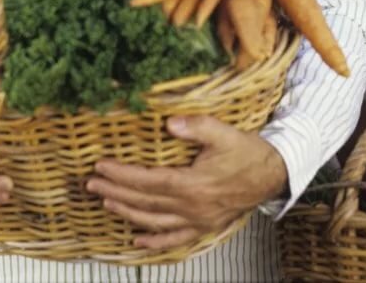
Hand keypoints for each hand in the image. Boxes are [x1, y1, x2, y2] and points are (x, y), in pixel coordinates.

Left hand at [86, 115, 287, 249]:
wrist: (273, 174)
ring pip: (155, 222)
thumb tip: (169, 122)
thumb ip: (197, 127)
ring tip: (106, 204)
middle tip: (92, 185)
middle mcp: (192, 207)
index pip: (148, 181)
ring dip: (127, 214)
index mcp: (194, 184)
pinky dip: (155, 243)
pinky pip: (175, 239)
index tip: (101, 168)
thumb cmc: (248, 152)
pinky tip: (138, 242)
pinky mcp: (205, 227)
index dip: (122, 175)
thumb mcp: (224, 133)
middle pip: (145, 202)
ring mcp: (198, 221)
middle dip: (115, 193)